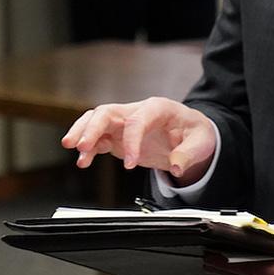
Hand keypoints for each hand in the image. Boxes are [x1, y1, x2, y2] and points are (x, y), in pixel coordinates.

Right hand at [61, 96, 216, 183]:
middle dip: (91, 128)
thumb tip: (176, 166)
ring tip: (72, 148)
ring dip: (82, 133)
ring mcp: (124, 123)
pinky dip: (89, 149)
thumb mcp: (201, 142)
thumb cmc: (195, 133)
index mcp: (157, 108)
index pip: (137, 120)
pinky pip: (98, 139)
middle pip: (106, 112)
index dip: (131, 141)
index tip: (131, 163)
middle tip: (81, 145)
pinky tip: (83, 161)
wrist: (190, 135)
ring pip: (95, 121)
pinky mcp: (117, 136)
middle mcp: (136, 112)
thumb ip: (188, 154)